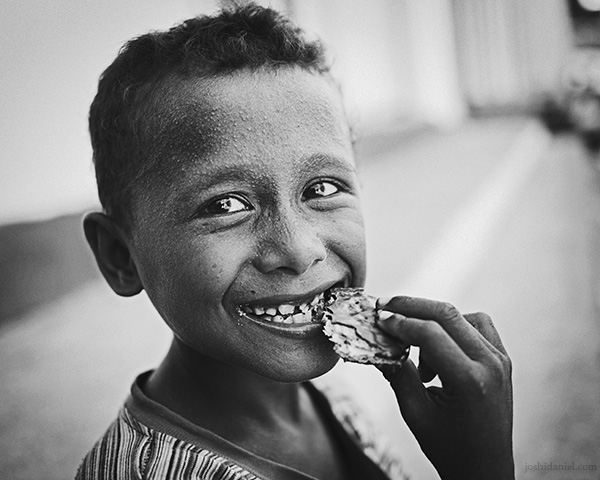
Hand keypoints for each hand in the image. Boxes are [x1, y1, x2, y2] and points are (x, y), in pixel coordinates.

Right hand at [375, 296, 513, 479]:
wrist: (485, 469)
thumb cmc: (450, 448)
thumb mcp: (416, 413)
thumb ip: (398, 373)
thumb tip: (377, 342)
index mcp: (470, 381)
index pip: (430, 333)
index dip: (400, 322)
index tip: (378, 319)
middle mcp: (491, 365)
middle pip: (447, 314)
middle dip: (411, 306)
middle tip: (385, 307)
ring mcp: (501, 360)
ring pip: (462, 316)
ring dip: (432, 319)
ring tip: (414, 345)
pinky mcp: (502, 359)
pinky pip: (477, 326)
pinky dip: (453, 326)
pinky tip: (437, 347)